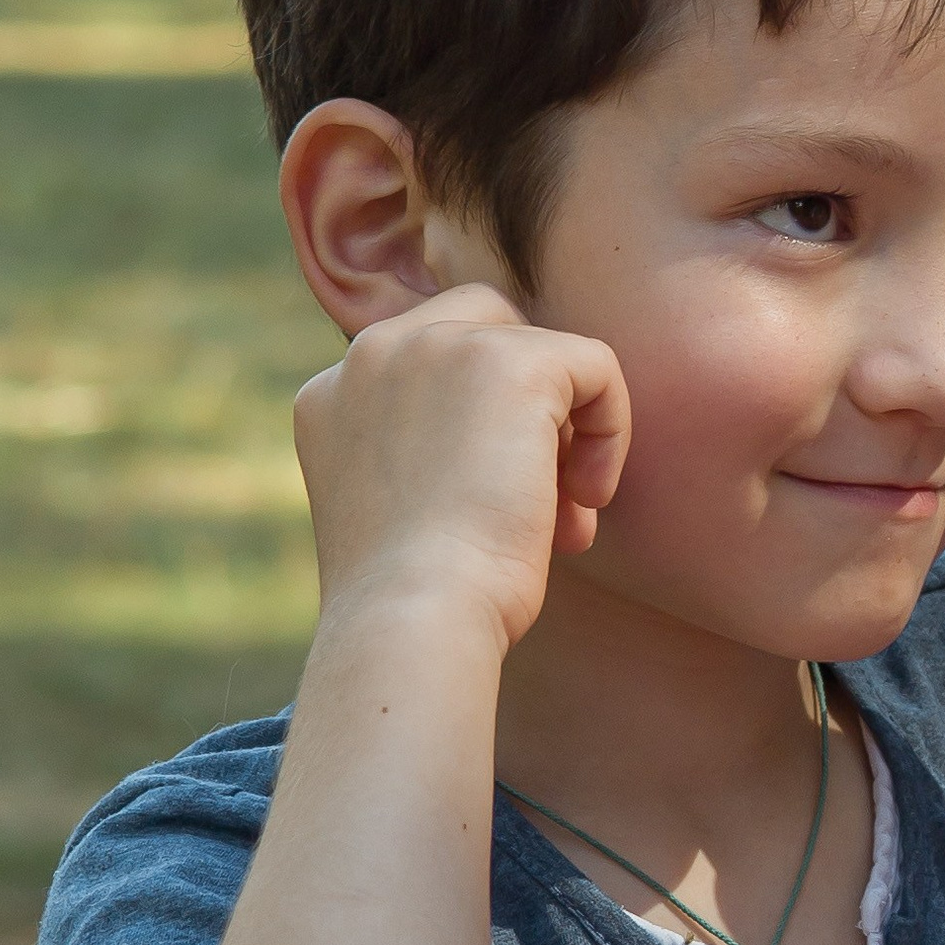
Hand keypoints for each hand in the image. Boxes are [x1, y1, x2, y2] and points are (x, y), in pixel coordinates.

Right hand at [292, 284, 629, 652]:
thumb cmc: (415, 602)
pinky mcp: (510, 362)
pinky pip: (596, 367)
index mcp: (333, 395)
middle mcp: (372, 354)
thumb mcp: (400, 514)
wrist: (411, 620)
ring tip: (565, 517)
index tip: (492, 505)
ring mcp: (437, 346)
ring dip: (568, 434)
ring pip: (544, 353)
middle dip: (529, 403)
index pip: (430, 368)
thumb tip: (522, 451)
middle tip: (543, 492)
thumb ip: (433, 455)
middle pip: (486, 325)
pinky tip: (588, 499)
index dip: (482, 427)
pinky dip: (611, 431)